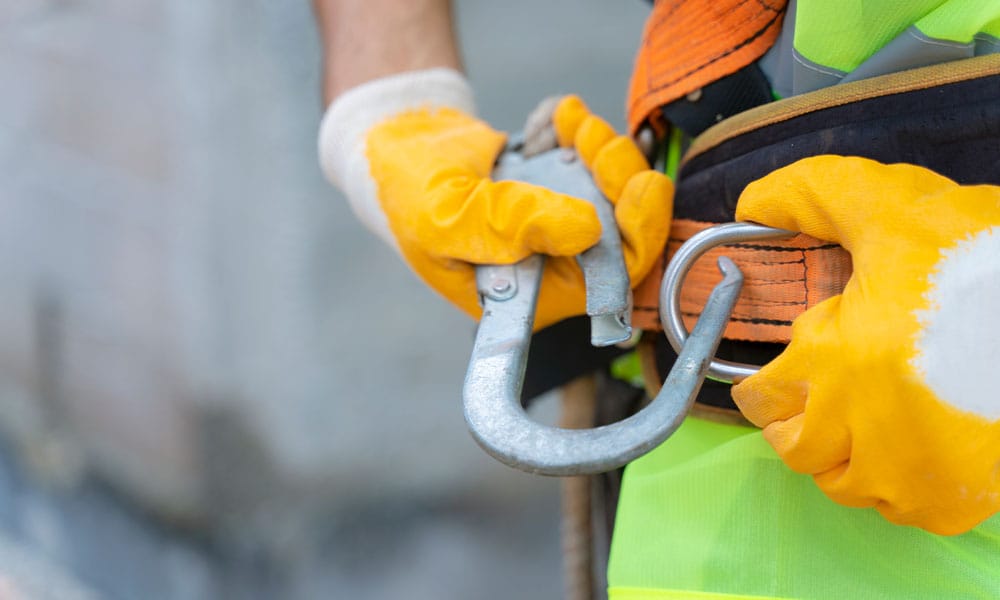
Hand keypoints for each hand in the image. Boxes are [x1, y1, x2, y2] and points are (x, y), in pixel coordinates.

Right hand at [366, 95, 672, 329]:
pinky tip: (540, 127)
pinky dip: (573, 128)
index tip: (641, 184)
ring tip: (561, 123)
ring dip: (597, 144)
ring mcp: (565, 219)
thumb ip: (509, 226)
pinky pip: (592, 151)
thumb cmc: (411, 197)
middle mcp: (557, 263)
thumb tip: (587, 229)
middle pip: (626, 229)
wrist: (399, 147)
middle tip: (590, 134)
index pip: (608, 281)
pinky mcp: (564, 180)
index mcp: (532, 294)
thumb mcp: (447, 218)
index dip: (637, 237)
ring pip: (618, 186)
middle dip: (619, 173)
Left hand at [732, 155, 999, 534]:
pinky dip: (896, 484)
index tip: (773, 377)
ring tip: (863, 420)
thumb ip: (815, 194)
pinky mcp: (958, 501)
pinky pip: (903, 509)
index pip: (762, 398)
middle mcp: (864, 432)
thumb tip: (752, 200)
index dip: (762, 384)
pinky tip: (910, 446)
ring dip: (841, 455)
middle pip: (796, 448)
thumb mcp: (896, 204)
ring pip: (843, 485)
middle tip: (818, 396)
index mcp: (838, 362)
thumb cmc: (987, 257)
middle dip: (795, 420)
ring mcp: (911, 476)